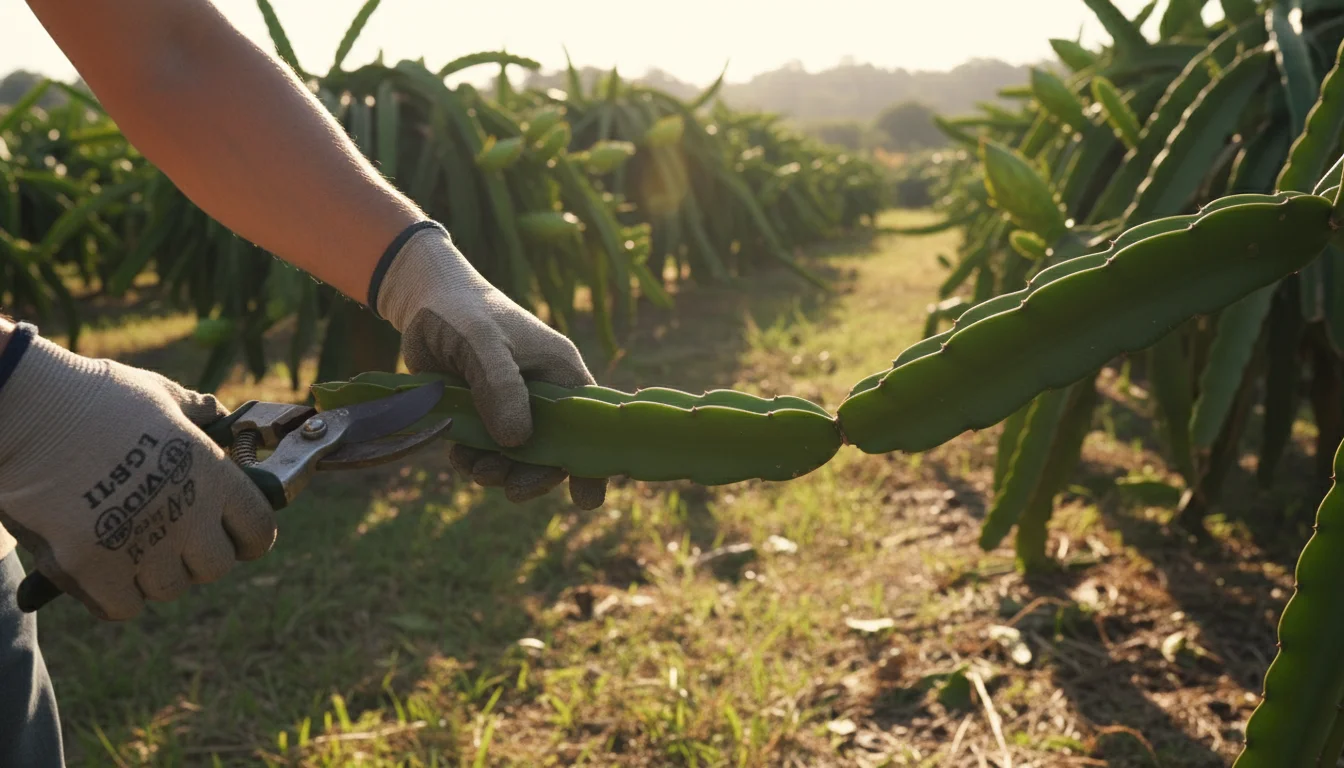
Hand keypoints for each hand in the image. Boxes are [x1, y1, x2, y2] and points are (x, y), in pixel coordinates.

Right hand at [0, 331, 276, 619]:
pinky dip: (113, 594)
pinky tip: (100, 567)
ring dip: (153, 573)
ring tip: (129, 543)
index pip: (259, 532)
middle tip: (172, 537)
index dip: (249, 537)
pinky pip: (121, 607)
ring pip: (168, 588)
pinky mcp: (91, 568)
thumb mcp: (159, 394)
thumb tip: (216, 414)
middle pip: (215, 568)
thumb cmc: (93, 396)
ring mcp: (140, 545)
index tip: (234, 535)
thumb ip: (196, 412)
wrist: (24, 407)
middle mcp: (186, 515)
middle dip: (198, 557)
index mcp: (212, 474)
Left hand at [372, 222, 607, 509]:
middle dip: (534, 474)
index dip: (592, 463)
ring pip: (517, 456)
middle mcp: (542, 394)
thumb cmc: (463, 313)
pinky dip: (474, 460)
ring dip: (500, 471)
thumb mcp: (484, 344)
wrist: (423, 302)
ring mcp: (512, 406)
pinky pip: (487, 450)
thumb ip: (501, 387)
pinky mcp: (482, 415)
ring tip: (476, 470)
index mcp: (560, 372)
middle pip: (553, 450)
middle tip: (512, 490)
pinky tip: (458, 456)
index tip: (587, 499)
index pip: (589, 425)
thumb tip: (517, 442)